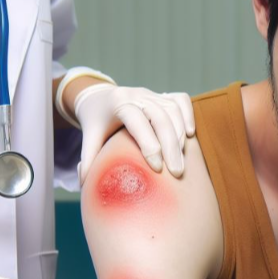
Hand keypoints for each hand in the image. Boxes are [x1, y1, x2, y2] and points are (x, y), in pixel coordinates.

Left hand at [75, 84, 195, 182]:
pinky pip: (182, 100)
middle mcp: (136, 94)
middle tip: (176, 172)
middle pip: (160, 116)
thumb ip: (89, 159)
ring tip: (181, 161)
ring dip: (181, 136)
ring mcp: (152, 93)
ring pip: (173, 110)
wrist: (99, 97)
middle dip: (171, 146)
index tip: (157, 169)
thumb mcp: (90, 137)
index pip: (137, 120)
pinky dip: (189, 116)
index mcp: (117, 102)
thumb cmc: (97, 122)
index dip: (149, 144)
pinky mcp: (163, 95)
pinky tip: (191, 134)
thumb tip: (86, 185)